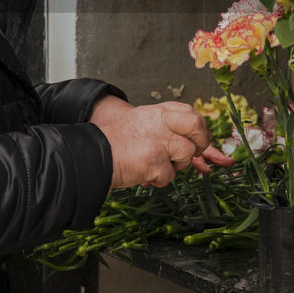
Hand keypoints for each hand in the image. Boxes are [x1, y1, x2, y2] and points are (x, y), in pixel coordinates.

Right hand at [89, 97, 234, 189]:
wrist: (92, 155)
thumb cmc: (116, 143)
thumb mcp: (142, 124)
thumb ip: (167, 128)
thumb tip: (201, 147)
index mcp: (155, 112)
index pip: (190, 112)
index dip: (199, 127)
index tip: (198, 138)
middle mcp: (158, 123)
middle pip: (196, 126)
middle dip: (201, 142)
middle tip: (194, 152)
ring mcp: (157, 142)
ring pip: (187, 155)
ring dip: (176, 166)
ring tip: (157, 165)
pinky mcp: (153, 162)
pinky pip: (170, 176)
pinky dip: (159, 180)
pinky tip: (145, 175)